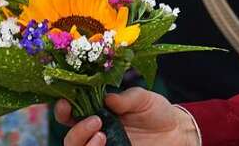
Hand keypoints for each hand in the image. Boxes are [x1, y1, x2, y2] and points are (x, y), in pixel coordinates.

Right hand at [55, 89, 198, 145]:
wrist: (175, 133)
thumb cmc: (156, 112)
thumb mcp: (144, 99)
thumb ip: (126, 98)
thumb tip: (107, 98)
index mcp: (97, 112)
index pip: (71, 112)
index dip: (63, 107)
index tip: (66, 101)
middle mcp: (96, 132)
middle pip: (71, 137)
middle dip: (76, 130)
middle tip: (95, 121)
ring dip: (84, 143)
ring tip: (102, 135)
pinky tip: (104, 142)